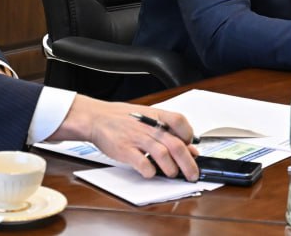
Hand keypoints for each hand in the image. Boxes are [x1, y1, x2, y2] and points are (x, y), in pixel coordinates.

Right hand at [51, 97, 198, 180]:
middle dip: (188, 164)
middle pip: (176, 145)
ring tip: (172, 174)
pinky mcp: (125, 150)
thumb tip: (191, 148)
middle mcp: (150, 127)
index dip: (190, 136)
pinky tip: (151, 173)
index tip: (191, 148)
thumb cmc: (124, 119)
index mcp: (157, 116)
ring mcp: (138, 138)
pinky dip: (150, 171)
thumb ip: (169, 131)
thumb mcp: (149, 118)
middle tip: (192, 174)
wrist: (98, 117)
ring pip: (163, 155)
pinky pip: (142, 163)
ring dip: (171, 169)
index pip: (181, 122)